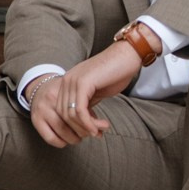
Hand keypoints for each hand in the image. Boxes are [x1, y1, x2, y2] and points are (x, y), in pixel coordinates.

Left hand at [26, 38, 141, 148]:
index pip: (61, 111)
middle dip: (80, 129)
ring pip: (71, 116)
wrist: (127, 56)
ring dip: (87, 128)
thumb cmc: (115, 73)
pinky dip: (89, 124)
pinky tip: (101, 126)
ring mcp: (73, 80)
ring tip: (102, 129)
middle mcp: (67, 80)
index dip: (75, 126)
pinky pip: (80, 112)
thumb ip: (87, 106)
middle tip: (97, 133)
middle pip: (63, 115)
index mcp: (68, 81)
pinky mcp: (83, 83)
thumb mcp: (96, 93)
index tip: (91, 131)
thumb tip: (84, 128)